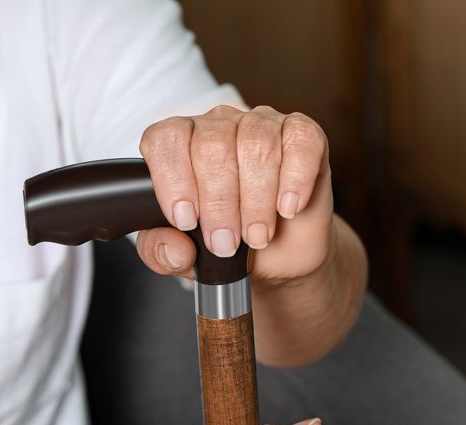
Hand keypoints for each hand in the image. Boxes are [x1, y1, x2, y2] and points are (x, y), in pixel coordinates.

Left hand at [136, 105, 333, 285]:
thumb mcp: (186, 258)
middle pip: (212, 146)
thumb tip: (173, 248)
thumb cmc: (231, 243)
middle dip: (218, 204)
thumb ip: (162, 253)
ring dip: (256, 200)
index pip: (165, 139)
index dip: (172, 179)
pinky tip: (288, 207)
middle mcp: (220, 126)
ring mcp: (263, 125)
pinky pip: (300, 141)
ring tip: (257, 236)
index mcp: (183, 144)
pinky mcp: (304, 136)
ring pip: (255, 144)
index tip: (185, 219)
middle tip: (225, 242)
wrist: (280, 255)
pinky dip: (294, 179)